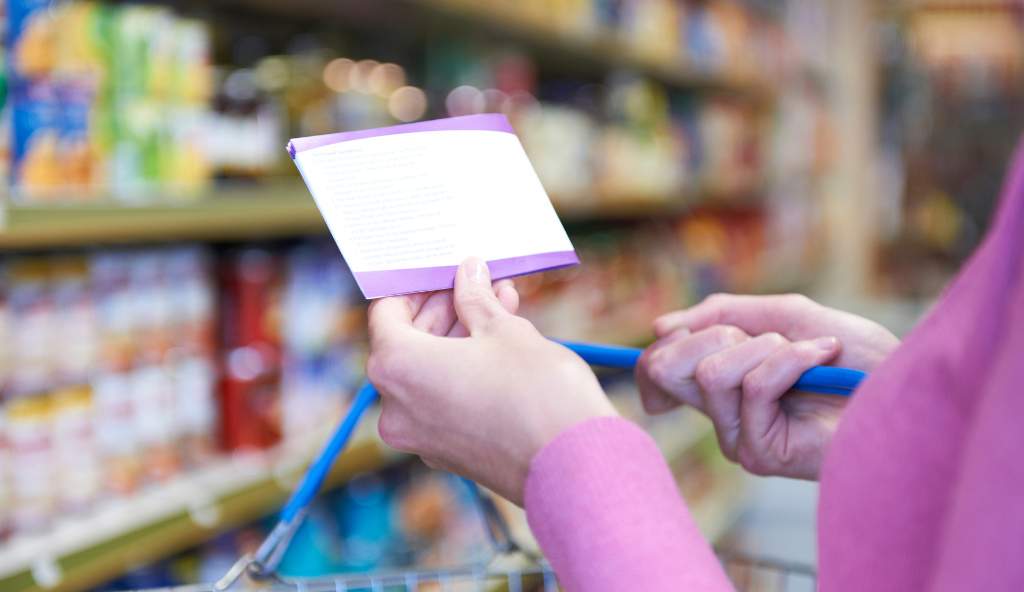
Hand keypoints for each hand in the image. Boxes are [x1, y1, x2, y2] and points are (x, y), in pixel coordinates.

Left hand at [367, 258, 616, 503]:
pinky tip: (502, 347)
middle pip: (406, 343)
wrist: (574, 467)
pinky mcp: (447, 454)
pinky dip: (463, 372)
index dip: (418, 286)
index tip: (448, 273)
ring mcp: (420, 436)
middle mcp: (396, 407)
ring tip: (503, 306)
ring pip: (428, 372)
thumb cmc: (536, 392)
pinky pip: (442, 400)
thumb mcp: (505, 330)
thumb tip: (468, 272)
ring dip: (459, 337)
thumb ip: (476, 298)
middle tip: (481, 284)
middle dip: (445, 310)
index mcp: (398, 367)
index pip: (387, 312)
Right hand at [636, 293, 898, 478]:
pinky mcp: (760, 452)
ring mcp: (737, 437)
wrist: (909, 387)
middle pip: (665, 367)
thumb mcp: (782, 316)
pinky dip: (793, 359)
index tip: (688, 335)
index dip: (660, 346)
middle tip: (766, 338)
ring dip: (767, 346)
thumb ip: (722, 315)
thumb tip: (660, 329)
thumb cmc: (856, 356)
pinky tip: (823, 360)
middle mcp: (720, 416)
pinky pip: (754, 385)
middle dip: (714, 333)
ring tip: (807, 354)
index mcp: (720, 386)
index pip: (657, 371)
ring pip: (712, 371)